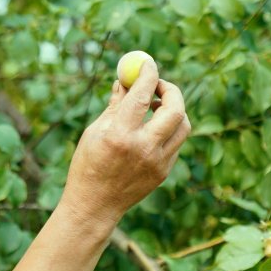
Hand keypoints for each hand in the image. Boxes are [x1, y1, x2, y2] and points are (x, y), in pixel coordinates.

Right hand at [61, 60, 189, 228]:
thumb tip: (124, 80)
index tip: (147, 63)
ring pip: (182, 125)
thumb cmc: (88, 166)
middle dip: (170, 90)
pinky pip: (175, 142)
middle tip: (158, 85)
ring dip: (172, 110)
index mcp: (120, 136)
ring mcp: (157, 163)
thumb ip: (114, 106)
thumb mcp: (94, 132)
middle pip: (175, 109)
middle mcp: (143, 149)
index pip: (142, 96)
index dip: (148, 74)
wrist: (94, 206)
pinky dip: (167, 129)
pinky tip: (150, 130)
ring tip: (153, 108)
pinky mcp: (164, 172)